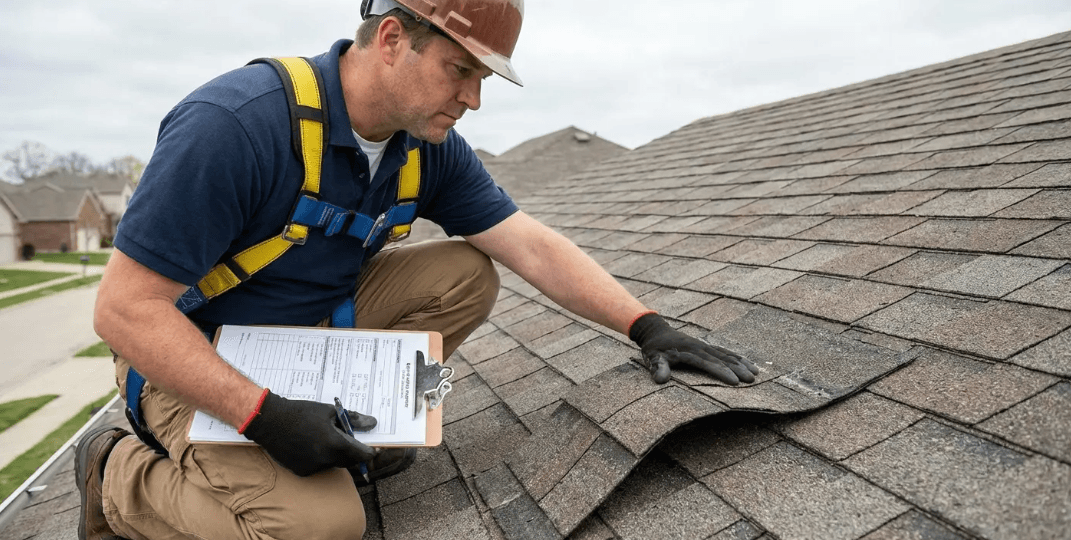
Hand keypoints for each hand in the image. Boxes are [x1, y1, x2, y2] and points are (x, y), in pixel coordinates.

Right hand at [242, 391, 376, 476]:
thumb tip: (372, 423)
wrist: (270, 421)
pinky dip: (320, 458)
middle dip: (352, 452)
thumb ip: (353, 420)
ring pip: (334, 464)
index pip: (362, 455)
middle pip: (349, 461)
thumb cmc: (301, 413)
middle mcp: (326, 459)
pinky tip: (311, 445)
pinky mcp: (302, 471)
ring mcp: (313, 467)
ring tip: (325, 438)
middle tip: (349, 440)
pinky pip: (319, 466)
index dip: (370, 452)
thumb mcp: (330, 412)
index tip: (374, 449)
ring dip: (335, 455)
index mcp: (335, 444)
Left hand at [629, 312, 758, 384]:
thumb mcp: (653, 358)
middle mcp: (700, 347)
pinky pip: (725, 352)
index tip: (734, 381)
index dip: (721, 372)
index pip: (707, 363)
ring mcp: (705, 346)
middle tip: (751, 380)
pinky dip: (737, 358)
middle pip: (721, 359)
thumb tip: (660, 380)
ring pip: (726, 355)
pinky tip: (749, 363)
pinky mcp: (707, 347)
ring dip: (741, 363)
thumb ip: (658, 368)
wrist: (656, 332)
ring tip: (756, 373)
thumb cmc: (654, 349)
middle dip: (737, 369)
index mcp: (688, 351)